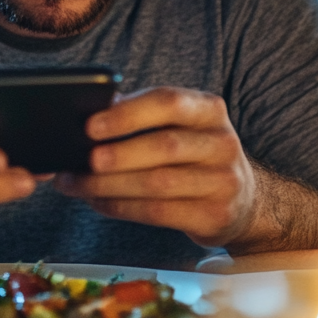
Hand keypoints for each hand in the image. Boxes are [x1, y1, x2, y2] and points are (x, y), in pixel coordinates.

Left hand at [53, 88, 258, 245]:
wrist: (241, 199)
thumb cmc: (193, 156)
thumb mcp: (179, 127)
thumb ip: (140, 117)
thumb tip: (88, 116)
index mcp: (209, 110)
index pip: (169, 102)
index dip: (128, 114)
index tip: (91, 126)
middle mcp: (222, 143)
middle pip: (165, 146)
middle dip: (117, 154)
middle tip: (83, 160)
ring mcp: (223, 181)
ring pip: (158, 183)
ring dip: (109, 185)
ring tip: (76, 184)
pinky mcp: (214, 215)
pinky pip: (158, 212)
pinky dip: (121, 206)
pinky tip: (98, 202)